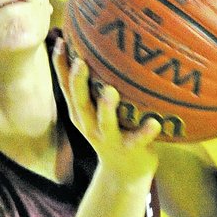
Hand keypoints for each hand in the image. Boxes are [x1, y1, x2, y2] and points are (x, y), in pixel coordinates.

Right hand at [52, 40, 159, 183]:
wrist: (125, 173)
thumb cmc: (115, 130)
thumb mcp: (99, 111)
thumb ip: (98, 85)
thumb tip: (100, 45)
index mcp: (81, 113)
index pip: (66, 87)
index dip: (61, 66)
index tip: (62, 42)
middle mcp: (90, 125)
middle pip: (79, 103)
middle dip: (77, 83)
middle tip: (81, 62)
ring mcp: (109, 138)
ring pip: (104, 122)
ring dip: (106, 108)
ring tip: (110, 92)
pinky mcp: (129, 149)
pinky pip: (137, 139)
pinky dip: (145, 132)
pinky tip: (155, 122)